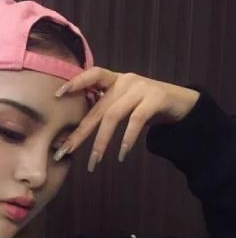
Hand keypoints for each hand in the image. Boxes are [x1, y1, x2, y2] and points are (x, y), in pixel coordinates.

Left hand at [53, 67, 200, 171]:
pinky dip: (127, 139)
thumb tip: (78, 130)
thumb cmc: (145, 106)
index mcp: (114, 80)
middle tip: (64, 152)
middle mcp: (125, 81)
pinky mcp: (155, 99)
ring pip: (113, 116)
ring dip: (101, 142)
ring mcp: (141, 88)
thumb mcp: (123, 104)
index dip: (75, 82)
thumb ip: (104, 109)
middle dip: (80, 134)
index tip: (57, 95)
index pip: (92, 75)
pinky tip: (121, 155)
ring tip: (94, 162)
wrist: (181, 103)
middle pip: (97, 109)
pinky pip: (136, 120)